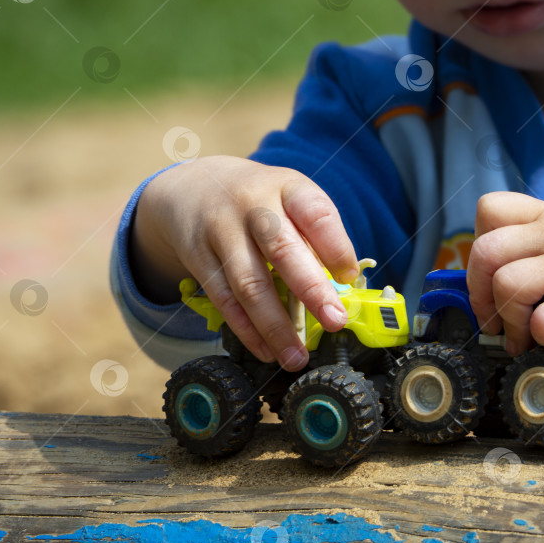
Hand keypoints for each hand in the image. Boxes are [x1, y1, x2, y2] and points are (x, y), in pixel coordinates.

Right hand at [130, 155, 359, 370]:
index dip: (336, 247)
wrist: (195, 185)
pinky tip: (266, 350)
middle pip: (283, 250)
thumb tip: (343, 289)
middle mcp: (253, 204)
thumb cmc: (262, 200)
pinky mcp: (197, 255)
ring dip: (276, 326)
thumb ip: (317, 236)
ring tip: (296, 357)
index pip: (315, 213)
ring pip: (249, 284)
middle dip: (312, 290)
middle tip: (335, 321)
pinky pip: (223, 299)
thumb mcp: (291, 198)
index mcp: (287, 187)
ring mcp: (220, 230)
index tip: (348, 278)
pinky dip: (246, 330)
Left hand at [466, 192, 543, 355]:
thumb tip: (497, 282)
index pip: (489, 209)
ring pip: (507, 286)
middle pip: (484, 253)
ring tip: (523, 339)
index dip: (478, 246)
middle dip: (478, 295)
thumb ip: (543, 243)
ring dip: (507, 322)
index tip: (493, 276)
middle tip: (495, 320)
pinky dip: (540, 339)